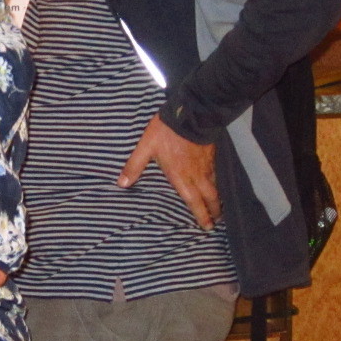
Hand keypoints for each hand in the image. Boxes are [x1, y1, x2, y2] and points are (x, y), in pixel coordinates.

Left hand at [119, 114, 220, 229]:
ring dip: (217, 199)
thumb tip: (122, 184)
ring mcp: (206, 165)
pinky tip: (216, 183)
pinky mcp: (212, 154)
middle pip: (209, 197)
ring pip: (215, 186)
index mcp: (180, 176)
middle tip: (216, 222)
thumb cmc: (166, 132)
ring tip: (219, 207)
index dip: (200, 214)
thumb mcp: (145, 148)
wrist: (190, 113)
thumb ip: (134, 166)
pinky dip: (218, 183)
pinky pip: (216, 174)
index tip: (206, 226)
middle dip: (214, 211)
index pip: (192, 201)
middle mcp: (196, 174)